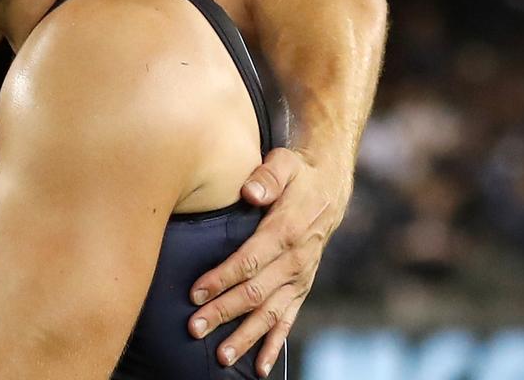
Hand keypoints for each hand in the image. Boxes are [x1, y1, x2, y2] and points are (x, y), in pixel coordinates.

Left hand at [187, 147, 349, 376]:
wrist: (329, 186)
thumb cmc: (296, 173)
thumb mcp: (284, 163)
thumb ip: (267, 177)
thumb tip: (251, 191)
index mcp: (285, 231)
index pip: (248, 261)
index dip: (221, 278)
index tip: (195, 292)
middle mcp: (294, 260)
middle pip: (255, 292)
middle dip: (223, 311)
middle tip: (194, 327)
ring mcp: (299, 278)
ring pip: (270, 313)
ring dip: (245, 335)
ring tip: (221, 355)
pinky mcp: (301, 287)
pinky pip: (288, 320)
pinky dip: (274, 344)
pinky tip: (260, 367)